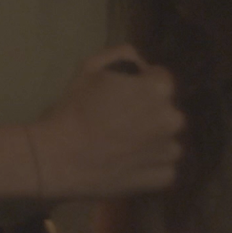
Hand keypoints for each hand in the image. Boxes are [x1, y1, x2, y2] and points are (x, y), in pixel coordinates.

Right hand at [31, 44, 182, 199]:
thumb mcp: (90, 67)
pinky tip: (127, 164)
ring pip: (167, 140)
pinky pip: (164, 167)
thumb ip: (122, 55)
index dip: (142, 84)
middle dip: (149, 113)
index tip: (122, 94)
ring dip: (152, 140)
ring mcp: (169, 150)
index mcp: (158, 90)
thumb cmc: (74, 109)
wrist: (59, 157)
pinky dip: (150, 166)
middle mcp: (172, 119)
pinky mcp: (163, 177)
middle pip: (166, 111)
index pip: (161, 79)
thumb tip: (141, 67)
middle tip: (120, 121)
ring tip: (123, 145)